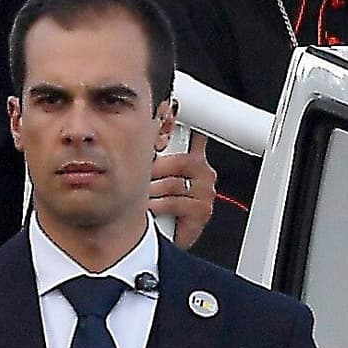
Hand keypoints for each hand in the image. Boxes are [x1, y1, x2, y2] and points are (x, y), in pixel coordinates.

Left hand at [149, 131, 216, 248]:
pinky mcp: (202, 211)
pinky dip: (157, 205)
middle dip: (156, 168)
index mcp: (195, 159)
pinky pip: (175, 202)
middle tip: (142, 172)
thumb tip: (145, 127)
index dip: (181, 126)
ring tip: (141, 195)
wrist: (163, 235)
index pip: (194, 134)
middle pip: (181, 160)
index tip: (169, 112)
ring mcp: (205, 192)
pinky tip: (148, 207)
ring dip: (152, 190)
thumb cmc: (157, 206)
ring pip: (173, 183)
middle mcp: (203, 173)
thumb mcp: (153, 174)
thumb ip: (153, 151)